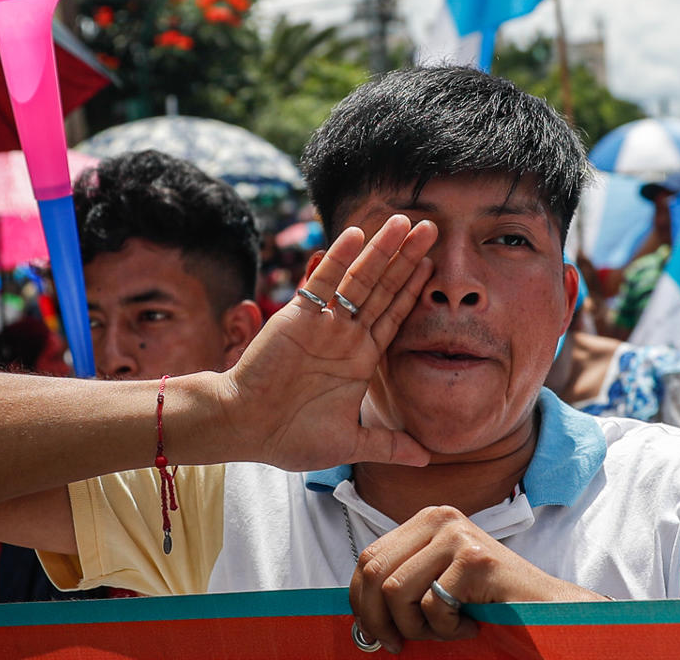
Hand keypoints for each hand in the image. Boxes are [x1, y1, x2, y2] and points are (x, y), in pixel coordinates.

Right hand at [218, 215, 436, 472]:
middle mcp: (346, 334)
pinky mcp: (298, 317)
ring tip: (403, 221)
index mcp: (360, 359)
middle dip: (407, 258)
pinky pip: (322, 283)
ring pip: (359, 279)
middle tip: (432, 227)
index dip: (414, 289)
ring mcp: (324, 323)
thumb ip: (388, 445)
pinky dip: (338, 259)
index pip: (395, 315)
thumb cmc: (289, 437)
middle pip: (384, 288)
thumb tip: (428, 459)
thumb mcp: (350, 444)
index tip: (436, 263)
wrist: (243, 429)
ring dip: (381, 250)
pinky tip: (357, 235)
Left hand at [348, 506, 598, 652]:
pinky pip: (432, 605)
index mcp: (425, 520)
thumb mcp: (434, 580)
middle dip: (379, 619)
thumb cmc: (485, 600)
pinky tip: (469, 625)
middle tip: (400, 644)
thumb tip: (357, 610)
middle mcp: (439, 518)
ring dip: (416, 627)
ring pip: (397, 591)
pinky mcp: (474, 558)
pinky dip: (446, 629)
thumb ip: (401, 580)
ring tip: (444, 630)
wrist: (542, 607)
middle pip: (374, 572)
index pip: (367, 558)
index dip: (360, 603)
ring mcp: (458, 535)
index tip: (375, 634)